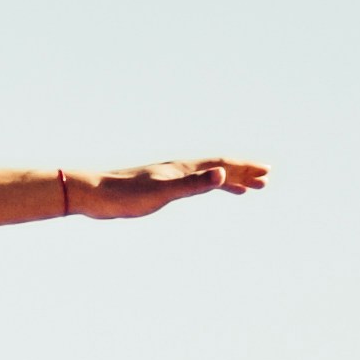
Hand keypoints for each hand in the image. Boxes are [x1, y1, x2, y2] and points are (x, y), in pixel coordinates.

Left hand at [63, 157, 268, 220]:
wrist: (95, 194)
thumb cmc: (126, 195)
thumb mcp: (163, 192)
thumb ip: (193, 184)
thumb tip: (222, 173)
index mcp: (183, 168)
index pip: (221, 164)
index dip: (244, 168)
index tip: (265, 173)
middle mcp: (178, 169)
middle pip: (218, 168)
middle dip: (243, 173)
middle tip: (264, 180)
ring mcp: (169, 178)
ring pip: (206, 176)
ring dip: (228, 180)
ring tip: (246, 189)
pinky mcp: (158, 188)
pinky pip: (192, 185)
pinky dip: (206, 188)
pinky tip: (206, 194)